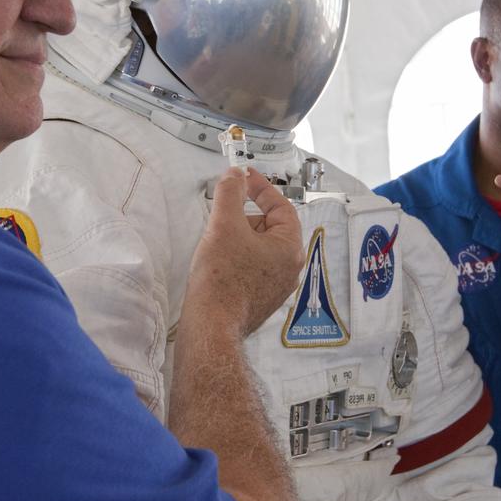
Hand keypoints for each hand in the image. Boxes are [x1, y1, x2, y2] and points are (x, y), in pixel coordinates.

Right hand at [187, 169, 303, 337]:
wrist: (211, 324)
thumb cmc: (222, 281)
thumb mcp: (224, 224)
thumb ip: (230, 192)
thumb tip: (235, 176)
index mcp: (290, 249)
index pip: (281, 206)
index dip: (261, 188)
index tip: (245, 178)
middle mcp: (289, 269)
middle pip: (269, 227)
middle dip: (245, 216)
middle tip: (224, 213)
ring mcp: (276, 286)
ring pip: (259, 247)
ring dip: (239, 237)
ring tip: (217, 242)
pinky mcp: (260, 298)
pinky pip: (252, 267)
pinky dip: (236, 257)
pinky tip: (218, 262)